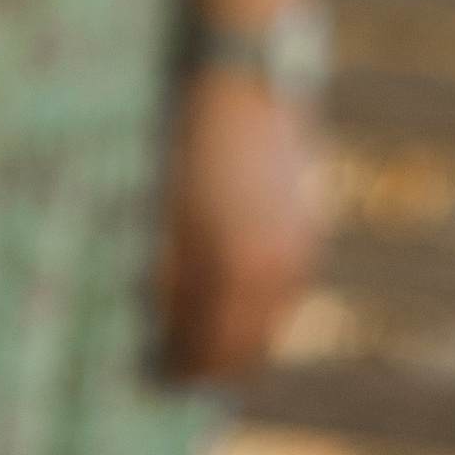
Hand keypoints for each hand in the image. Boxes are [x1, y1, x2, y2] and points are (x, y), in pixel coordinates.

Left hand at [154, 68, 320, 381]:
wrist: (241, 78)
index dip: (176, 373)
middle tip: (164, 360)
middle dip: (206, 363)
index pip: (208, 356)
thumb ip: (165, 279)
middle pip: (244, 354)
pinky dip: (249, 303)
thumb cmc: (186, 142)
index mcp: (237, 272)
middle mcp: (278, 273)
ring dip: (230, 334)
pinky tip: (216, 285)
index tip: (147, 376)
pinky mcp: (308, 233)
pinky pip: (278, 294)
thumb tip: (156, 329)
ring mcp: (300, 254)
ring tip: (185, 323)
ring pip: (264, 325)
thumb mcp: (163, 214)